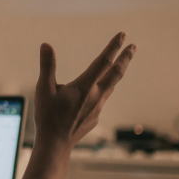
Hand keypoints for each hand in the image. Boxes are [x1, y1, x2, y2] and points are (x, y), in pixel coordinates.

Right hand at [34, 32, 136, 149]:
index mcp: (85, 86)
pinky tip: (98, 91)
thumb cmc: (48, 116)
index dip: (113, 46)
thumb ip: (47, 66)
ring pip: (111, 86)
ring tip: (121, 64)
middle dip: (126, 58)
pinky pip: (102, 99)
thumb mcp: (43, 89)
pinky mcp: (95, 117)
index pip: (103, 61)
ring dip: (117, 72)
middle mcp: (96, 96)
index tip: (123, 35)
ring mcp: (97, 108)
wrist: (56, 144)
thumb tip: (46, 45)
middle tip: (134, 46)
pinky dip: (105, 89)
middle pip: (116, 73)